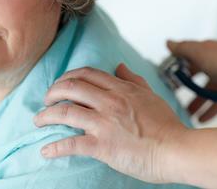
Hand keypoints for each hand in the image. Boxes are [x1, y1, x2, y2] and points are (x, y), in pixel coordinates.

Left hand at [34, 64, 186, 182]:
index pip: (86, 74)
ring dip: (46, 116)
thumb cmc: (167, 126)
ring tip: (38, 121)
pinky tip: (46, 151)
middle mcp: (109, 102)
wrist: (178, 150)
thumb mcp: (150, 95)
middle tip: (46, 100)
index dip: (67, 76)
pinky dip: (54, 147)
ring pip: (64, 112)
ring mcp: (104, 123)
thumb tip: (119, 66)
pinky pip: (71, 143)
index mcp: (120, 89)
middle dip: (52, 92)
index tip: (60, 84)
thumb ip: (133, 79)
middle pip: (70, 87)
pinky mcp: (102, 145)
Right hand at [167, 40, 216, 121]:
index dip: (174, 69)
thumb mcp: (198, 51)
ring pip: (203, 94)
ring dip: (194, 103)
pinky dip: (208, 112)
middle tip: (171, 98)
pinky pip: (215, 104)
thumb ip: (181, 49)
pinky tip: (200, 120)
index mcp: (202, 54)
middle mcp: (210, 66)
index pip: (184, 60)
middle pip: (192, 78)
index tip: (163, 79)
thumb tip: (167, 42)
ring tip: (184, 113)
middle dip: (182, 88)